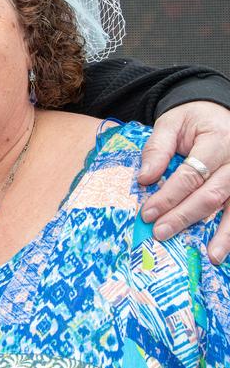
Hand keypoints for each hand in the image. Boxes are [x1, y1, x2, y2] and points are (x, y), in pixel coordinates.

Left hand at [139, 101, 229, 263]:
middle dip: (185, 216)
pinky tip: (226, 248)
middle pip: (211, 194)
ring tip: (211, 256)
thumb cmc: (192, 119)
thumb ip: (157, 148)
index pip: (191, 174)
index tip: (147, 213)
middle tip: (161, 233)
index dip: (169, 196)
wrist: (219, 111)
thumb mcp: (171, 123)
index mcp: (218, 140)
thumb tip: (145, 178)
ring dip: (224, 234)